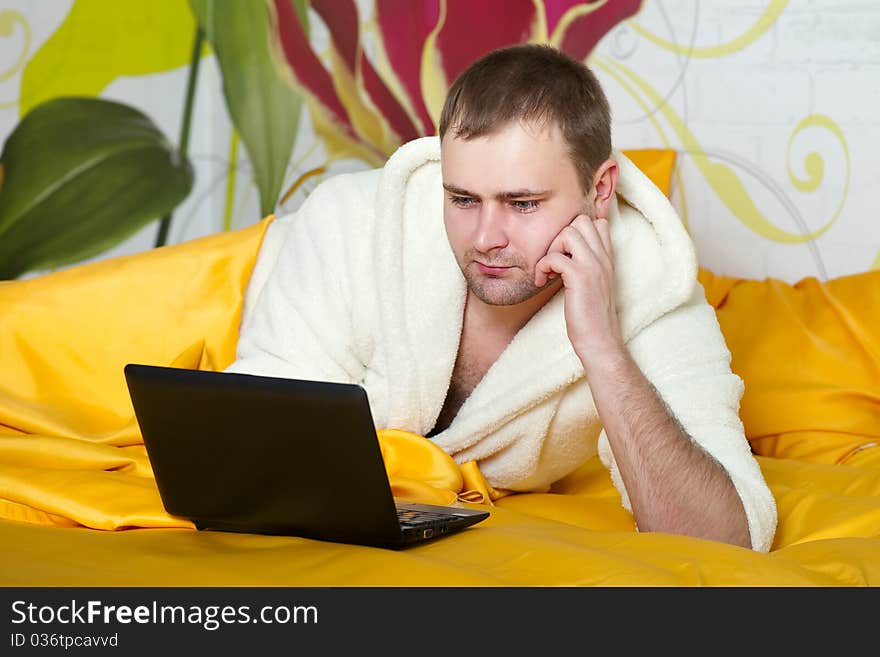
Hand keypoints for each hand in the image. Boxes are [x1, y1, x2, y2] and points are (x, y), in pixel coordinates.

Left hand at [534, 214, 623, 365]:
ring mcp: (593, 266)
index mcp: (607, 258)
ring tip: (548, 271)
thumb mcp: (591, 285)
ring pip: (568, 233)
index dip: (575, 232)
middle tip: (553, 261)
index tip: (564, 253)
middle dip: (560, 237)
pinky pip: (555, 257)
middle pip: (580, 221)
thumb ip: (583, 266)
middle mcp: (603, 258)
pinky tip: (542, 281)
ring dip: (550, 250)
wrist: (600, 341)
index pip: (597, 222)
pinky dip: (542, 266)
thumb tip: (562, 255)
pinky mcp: (580, 278)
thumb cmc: (591, 317)